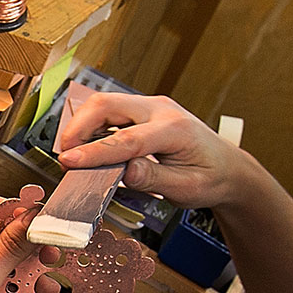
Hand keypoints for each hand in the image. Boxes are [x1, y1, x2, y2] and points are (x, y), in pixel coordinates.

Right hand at [56, 93, 246, 208]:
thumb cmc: (210, 178)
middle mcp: (161, 109)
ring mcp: (150, 107)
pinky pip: (110, 112)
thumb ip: (155, 180)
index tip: (70, 162)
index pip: (127, 139)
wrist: (227, 167)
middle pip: (108, 105)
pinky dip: (92, 127)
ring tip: (72, 153)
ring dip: (82, 125)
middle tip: (65, 156)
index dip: (95, 151)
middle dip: (78, 127)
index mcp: (175, 129)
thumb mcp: (187, 188)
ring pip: (105, 104)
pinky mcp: (142, 111)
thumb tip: (125, 172)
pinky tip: (87, 147)